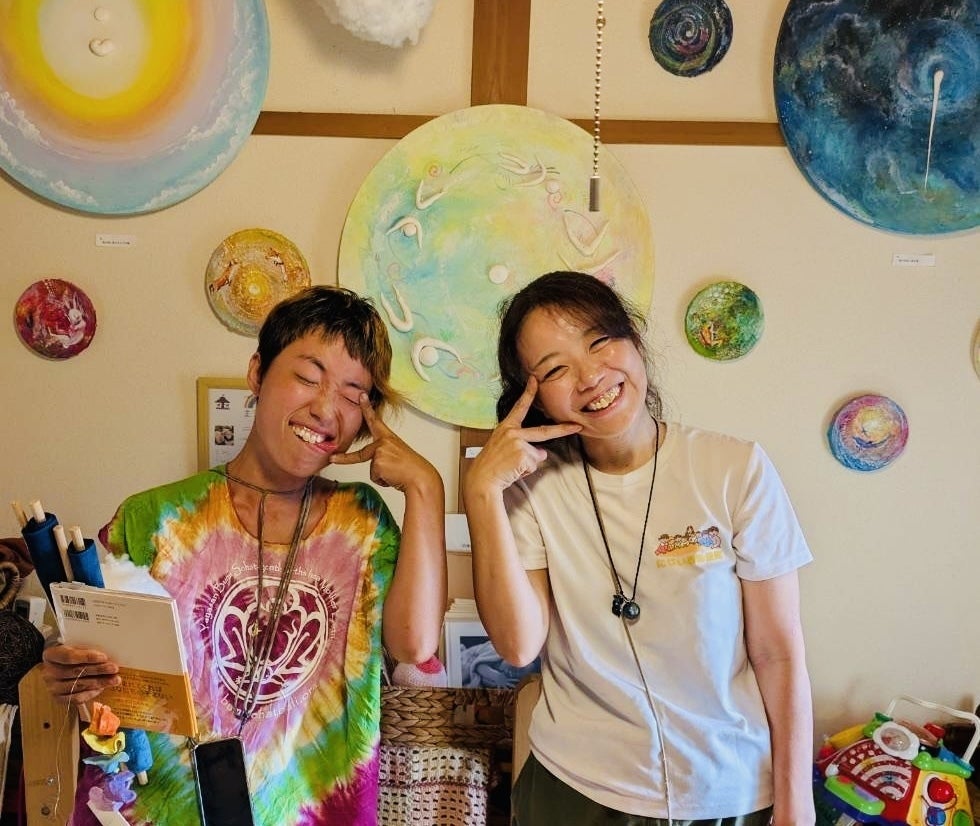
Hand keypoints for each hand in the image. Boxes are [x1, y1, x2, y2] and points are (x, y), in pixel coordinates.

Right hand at [42, 644, 120, 704]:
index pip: (69, 656)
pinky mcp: (58, 698)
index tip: (104, 657)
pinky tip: (101, 688)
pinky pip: (76, 698)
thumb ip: (86, 649)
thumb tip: (106, 656)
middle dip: (98, 670)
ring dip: (99, 682)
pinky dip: (91, 693)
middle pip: (76, 672)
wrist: (56, 664)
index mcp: (51, 655)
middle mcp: (49, 672)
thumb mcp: (74, 645)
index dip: (87, 657)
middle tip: (114, 668)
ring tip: (114, 679)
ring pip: (79, 685)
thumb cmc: (69, 652)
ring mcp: (52, 687)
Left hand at [329, 394, 439, 492]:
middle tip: (333, 459)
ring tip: (395, 473)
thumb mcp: (397, 455)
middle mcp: (383, 442)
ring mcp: (379, 451)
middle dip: (344, 459)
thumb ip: (384, 455)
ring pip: (372, 469)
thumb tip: (376, 465)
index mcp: (389, 438)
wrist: (420, 477)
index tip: (361, 396)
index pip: (376, 421)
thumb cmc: (411, 468)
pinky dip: (383, 480)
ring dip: (382, 475)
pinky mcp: (378, 462)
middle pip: (360, 454)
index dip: (367, 408)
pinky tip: (393, 476)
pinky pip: (375, 476)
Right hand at [467, 376, 580, 493]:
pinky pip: (533, 465)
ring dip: (528, 464)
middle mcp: (512, 432)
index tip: (535, 380)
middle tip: (577, 426)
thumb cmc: (491, 464)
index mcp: (506, 427)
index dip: (529, 393)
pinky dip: (526, 470)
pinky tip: (513, 470)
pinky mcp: (523, 455)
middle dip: (563, 429)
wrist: (482, 479)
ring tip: (512, 466)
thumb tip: (541, 451)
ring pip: (537, 455)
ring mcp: (518, 443)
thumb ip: (522, 444)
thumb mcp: (503, 447)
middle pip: (544, 431)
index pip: (519, 407)